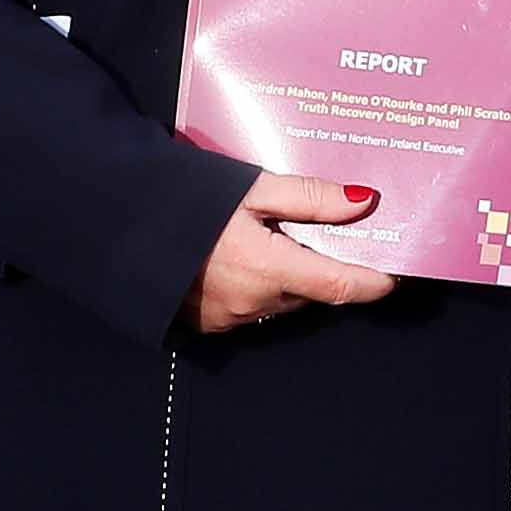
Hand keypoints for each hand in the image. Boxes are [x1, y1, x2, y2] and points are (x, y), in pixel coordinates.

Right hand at [191, 173, 398, 333]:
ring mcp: (230, 318)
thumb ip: (309, 198)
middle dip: (325, 268)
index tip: (396, 273)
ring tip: (280, 237)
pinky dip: (260, 286)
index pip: (341, 286)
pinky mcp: (208, 324)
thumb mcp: (249, 187)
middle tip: (334, 235)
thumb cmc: (184, 197)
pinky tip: (244, 255)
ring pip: (282, 301)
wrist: (113, 221)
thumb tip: (364, 203)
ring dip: (290, 277)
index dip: (374, 282)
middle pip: (312, 292)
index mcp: (269, 269)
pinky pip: (252, 308)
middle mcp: (254, 303)